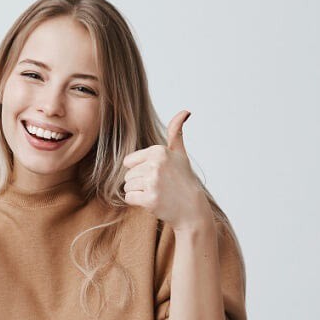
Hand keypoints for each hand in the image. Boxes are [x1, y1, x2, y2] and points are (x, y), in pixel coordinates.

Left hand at [121, 110, 211, 231]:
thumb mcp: (180, 154)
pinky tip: (153, 201)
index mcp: (159, 151)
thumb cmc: (183, 180)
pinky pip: (129, 198)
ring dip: (139, 192)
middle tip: (159, 185)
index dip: (140, 170)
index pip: (129, 161)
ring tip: (157, 193)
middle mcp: (155, 164)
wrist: (192, 208)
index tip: (157, 174)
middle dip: (139, 182)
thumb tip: (185, 111)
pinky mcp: (149, 199)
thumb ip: (176, 132)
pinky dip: (138, 202)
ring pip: (127, 186)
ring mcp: (152, 182)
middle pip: (127, 175)